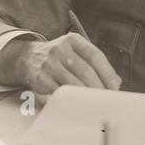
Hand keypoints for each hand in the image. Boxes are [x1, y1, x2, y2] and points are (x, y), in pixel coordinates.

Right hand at [0, 33, 121, 94]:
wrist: (28, 58)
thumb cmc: (59, 58)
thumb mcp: (76, 53)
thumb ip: (96, 64)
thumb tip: (116, 83)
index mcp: (72, 40)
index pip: (94, 55)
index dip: (107, 72)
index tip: (114, 87)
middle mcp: (60, 49)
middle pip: (85, 70)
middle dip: (98, 87)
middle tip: (106, 99)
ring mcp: (48, 63)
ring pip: (73, 83)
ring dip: (86, 95)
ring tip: (95, 103)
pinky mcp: (40, 78)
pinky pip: (59, 92)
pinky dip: (70, 99)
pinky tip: (78, 104)